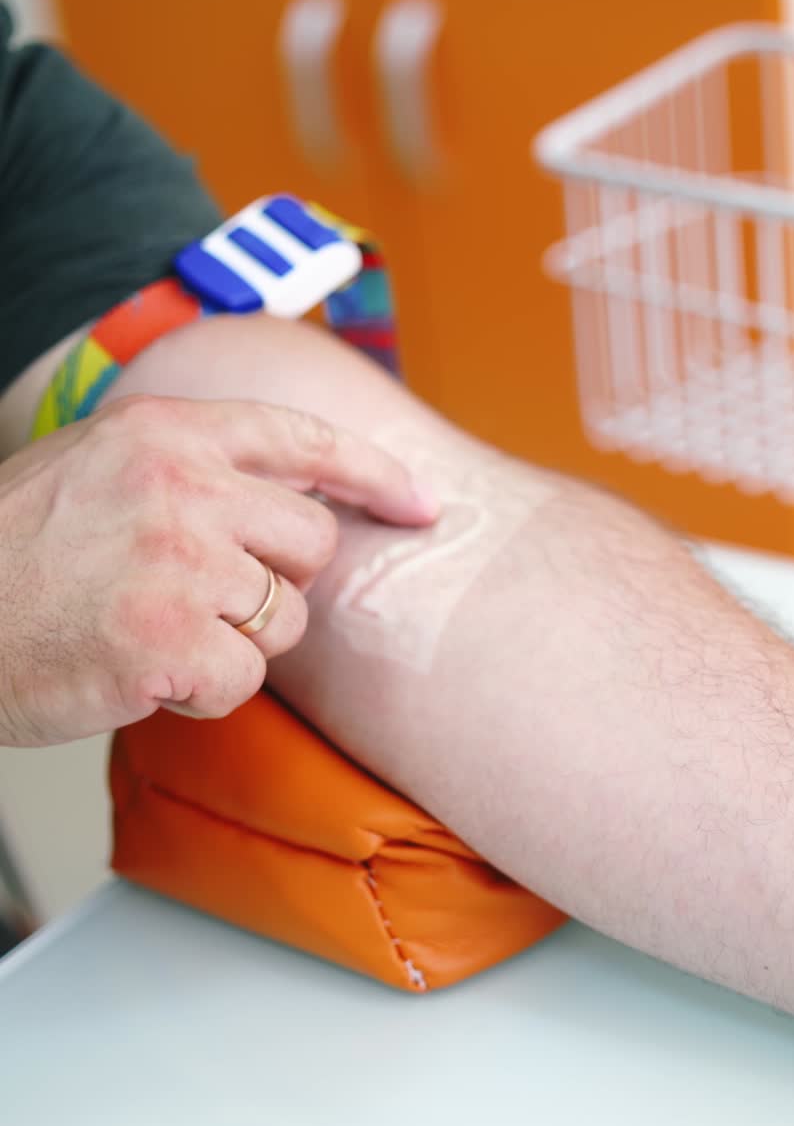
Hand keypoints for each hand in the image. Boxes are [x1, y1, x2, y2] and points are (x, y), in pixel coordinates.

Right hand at [0, 395, 435, 745]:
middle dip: (277, 581)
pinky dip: (202, 693)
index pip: (302, 439)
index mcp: (164, 432)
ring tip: (151, 631)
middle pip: (311, 545)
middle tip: (206, 599)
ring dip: (235, 642)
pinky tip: (141, 673)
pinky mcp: (167, 640)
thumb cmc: (10, 556)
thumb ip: (192, 471)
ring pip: (284, 620)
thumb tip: (298, 499)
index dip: (373, 474)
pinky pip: (245, 681)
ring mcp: (175, 561)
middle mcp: (179, 485)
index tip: (421, 504)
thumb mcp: (98, 470)